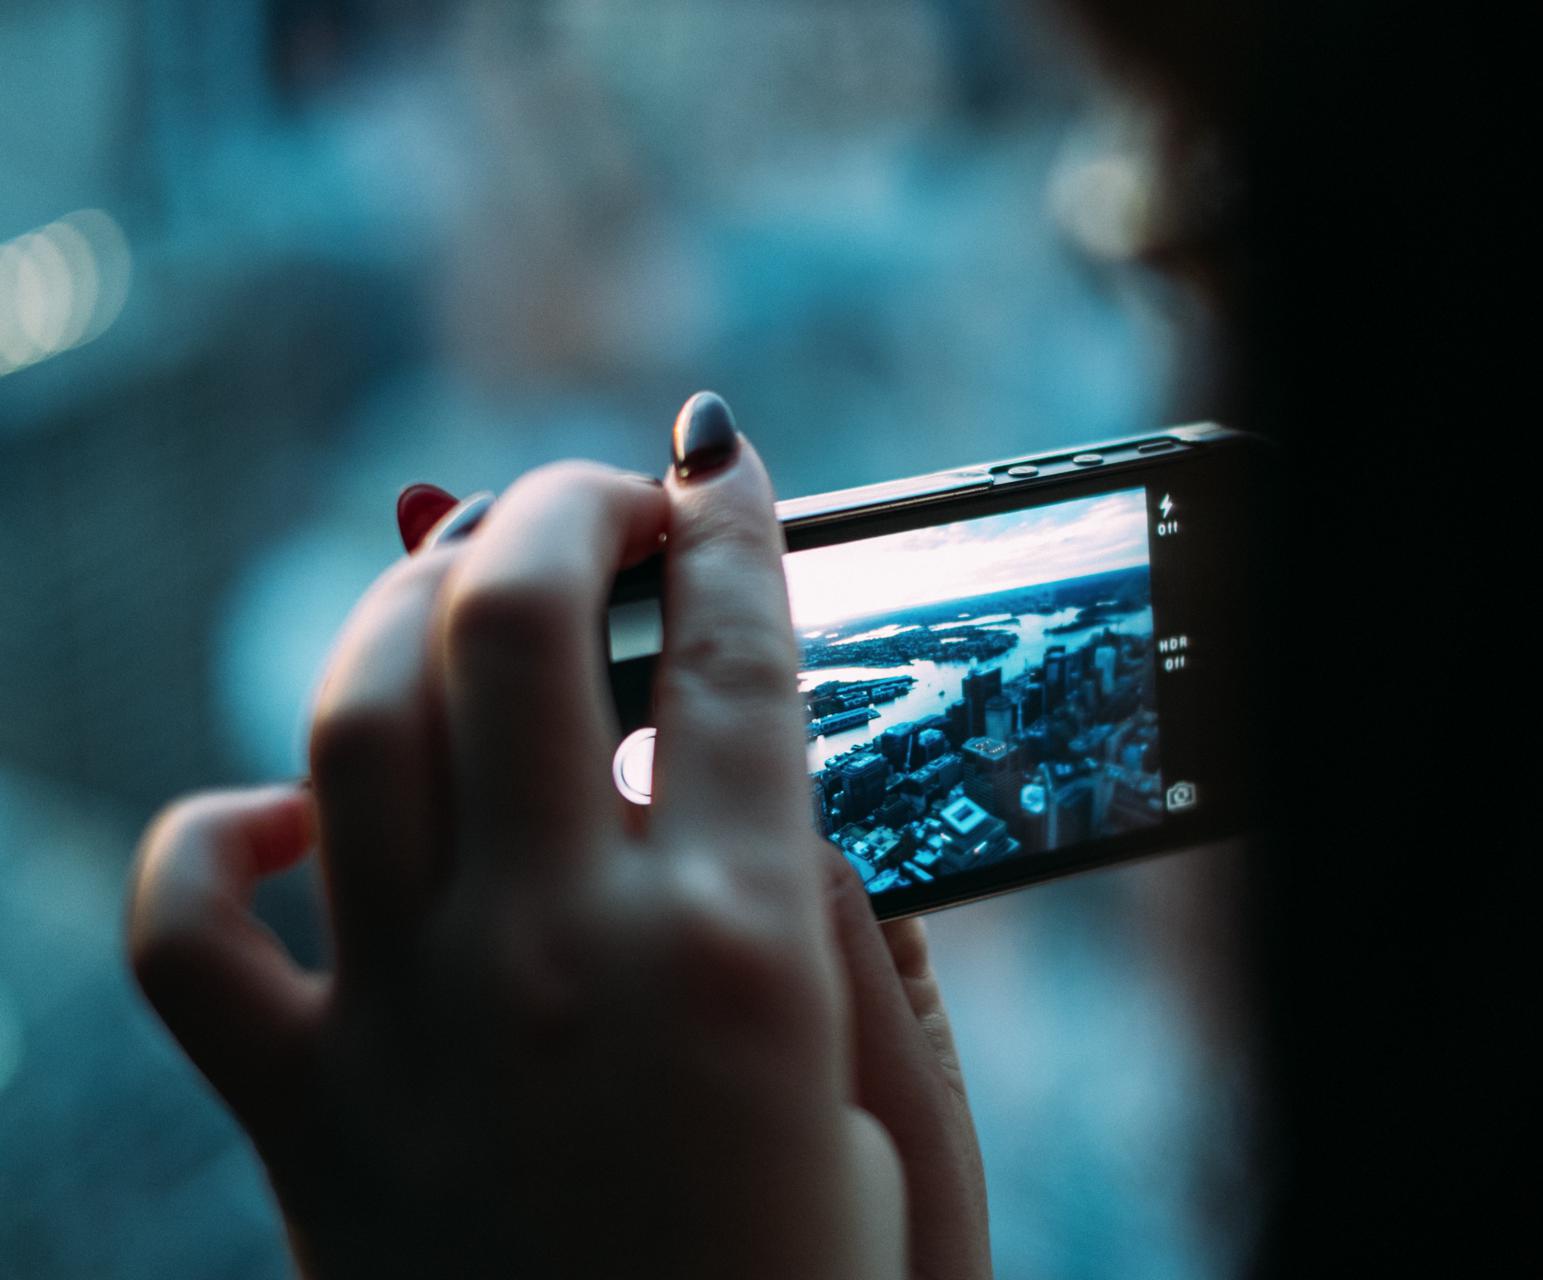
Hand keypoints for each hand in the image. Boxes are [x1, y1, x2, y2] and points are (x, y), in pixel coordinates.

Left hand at [126, 395, 988, 1277]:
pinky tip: (293, 819)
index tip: (718, 458)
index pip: (738, 655)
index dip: (736, 523)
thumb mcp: (883, 1106)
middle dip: (561, 509)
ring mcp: (411, 1032)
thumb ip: (827, 916)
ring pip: (351, 721)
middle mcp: (561, 958)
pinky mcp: (305, 1122)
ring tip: (462, 586)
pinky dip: (217, 840)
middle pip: (517, 624)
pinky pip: (187, 933)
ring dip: (406, 607)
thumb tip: (759, 767)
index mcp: (740, 952)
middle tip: (600, 503)